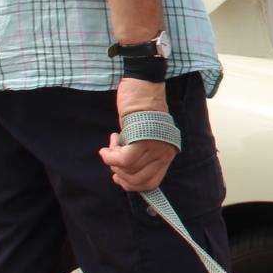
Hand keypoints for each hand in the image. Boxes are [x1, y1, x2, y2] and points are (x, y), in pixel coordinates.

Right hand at [101, 78, 176, 192]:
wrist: (144, 86)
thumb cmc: (140, 111)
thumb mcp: (144, 138)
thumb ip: (140, 156)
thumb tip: (123, 175)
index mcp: (166, 154)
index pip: (151, 183)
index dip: (132, 186)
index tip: (119, 177)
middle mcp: (164, 153)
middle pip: (138, 180)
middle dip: (120, 175)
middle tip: (112, 160)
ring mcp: (155, 147)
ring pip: (128, 169)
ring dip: (112, 161)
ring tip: (111, 146)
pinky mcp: (143, 139)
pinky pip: (123, 159)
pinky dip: (109, 156)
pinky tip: (106, 148)